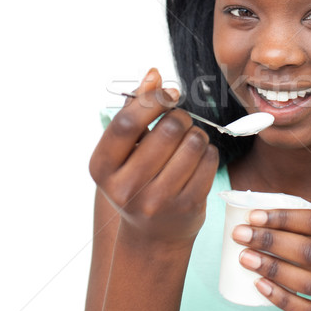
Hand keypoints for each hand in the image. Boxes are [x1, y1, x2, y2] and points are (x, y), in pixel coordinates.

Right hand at [89, 68, 218, 245]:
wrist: (152, 235)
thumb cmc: (136, 182)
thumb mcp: (124, 151)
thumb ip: (135, 110)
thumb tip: (153, 75)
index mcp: (102, 167)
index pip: (127, 123)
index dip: (153, 101)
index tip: (169, 93)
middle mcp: (126, 187)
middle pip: (167, 130)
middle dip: (180, 116)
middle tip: (180, 120)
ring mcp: (157, 200)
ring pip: (193, 143)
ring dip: (197, 133)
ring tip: (188, 142)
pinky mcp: (187, 206)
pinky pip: (209, 160)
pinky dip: (208, 151)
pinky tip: (198, 158)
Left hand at [233, 209, 310, 310]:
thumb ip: (306, 222)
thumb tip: (256, 214)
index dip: (283, 218)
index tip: (253, 217)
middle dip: (271, 241)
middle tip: (240, 235)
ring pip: (309, 282)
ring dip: (272, 268)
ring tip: (245, 258)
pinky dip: (281, 298)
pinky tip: (260, 285)